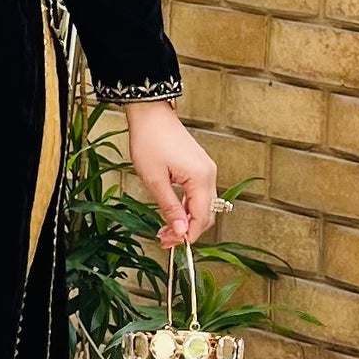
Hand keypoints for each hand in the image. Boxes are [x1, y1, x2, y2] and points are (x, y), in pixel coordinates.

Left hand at [125, 104, 219, 246]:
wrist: (150, 113)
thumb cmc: (149, 140)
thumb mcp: (154, 179)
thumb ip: (170, 207)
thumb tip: (181, 231)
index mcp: (200, 177)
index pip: (201, 218)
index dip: (188, 236)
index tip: (171, 244)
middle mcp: (209, 174)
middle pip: (206, 214)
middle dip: (188, 230)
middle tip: (165, 239)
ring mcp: (206, 170)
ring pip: (203, 205)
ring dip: (187, 219)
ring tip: (165, 228)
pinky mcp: (199, 167)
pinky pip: (199, 194)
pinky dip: (188, 207)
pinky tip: (172, 212)